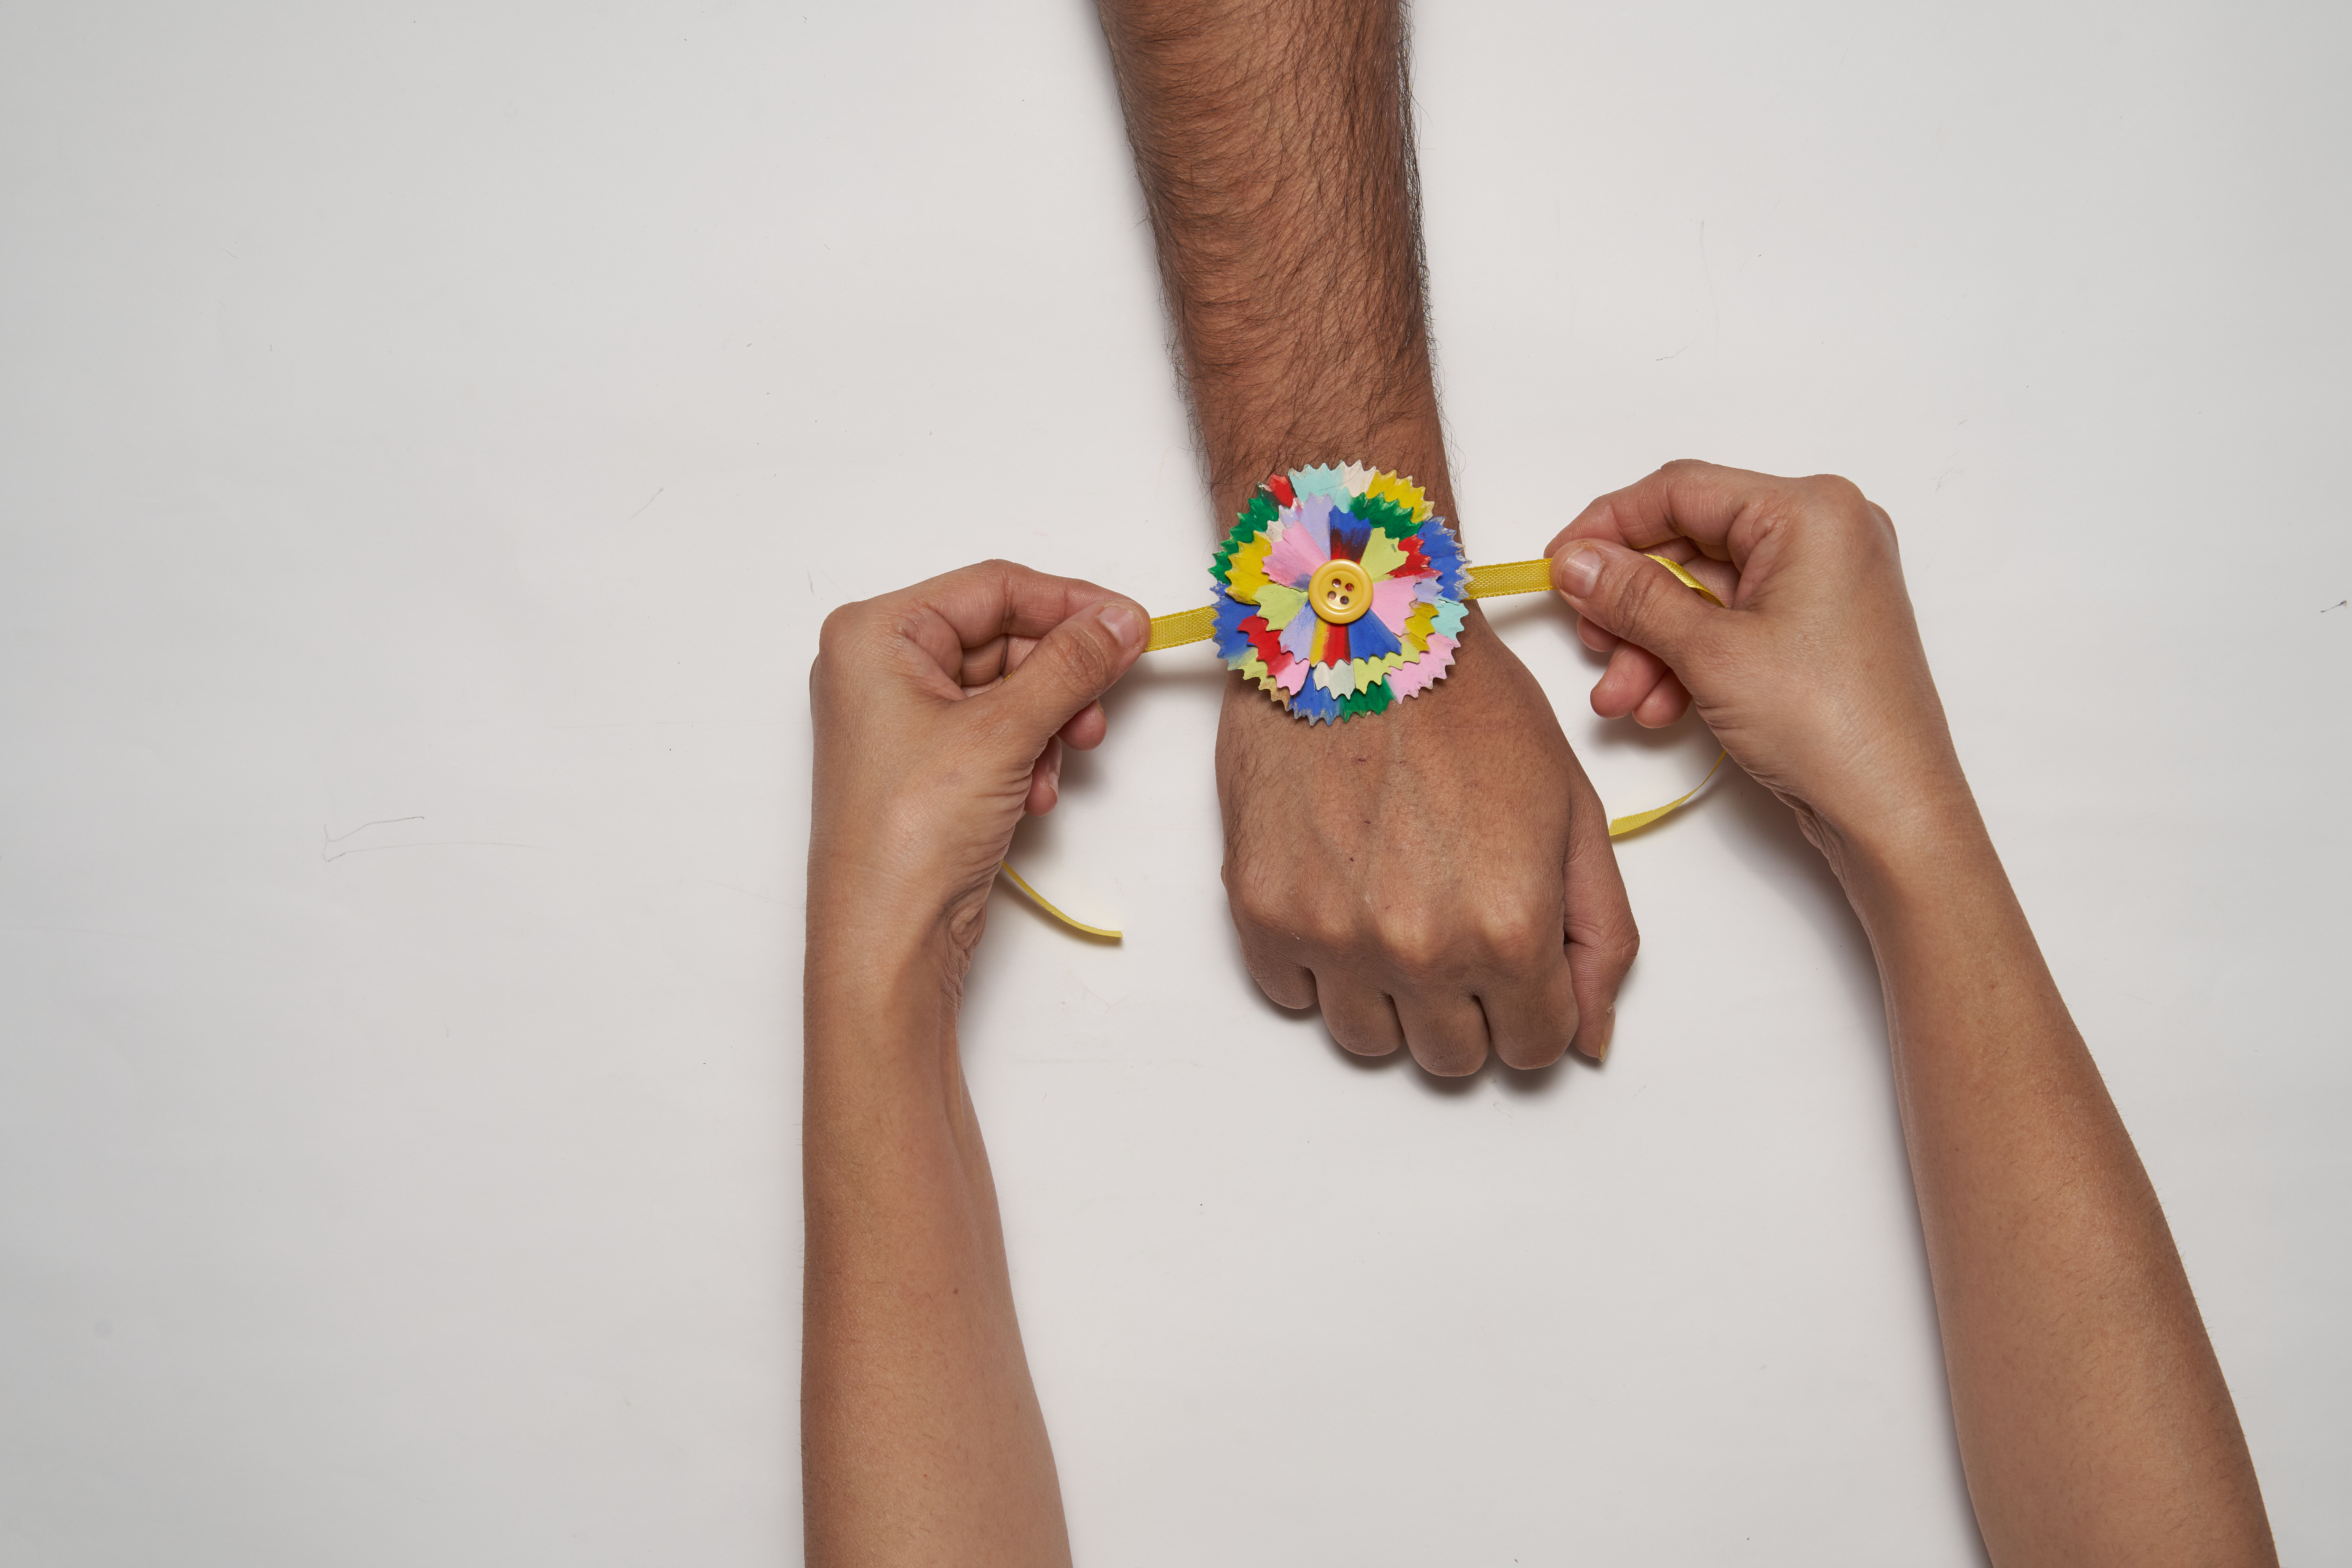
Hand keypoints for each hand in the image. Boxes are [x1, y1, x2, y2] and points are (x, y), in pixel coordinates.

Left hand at [808, 560, 1146, 973]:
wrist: (886, 942)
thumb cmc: (908, 836)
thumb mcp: (1003, 732)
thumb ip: (1070, 665)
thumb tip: (1121, 620)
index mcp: (875, 635)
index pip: (993, 587)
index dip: (1070, 604)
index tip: (1131, 625)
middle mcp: (880, 667)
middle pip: (1004, 637)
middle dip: (1059, 678)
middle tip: (1097, 712)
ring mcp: (901, 718)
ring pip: (1009, 688)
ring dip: (1048, 723)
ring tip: (1058, 764)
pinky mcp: (925, 764)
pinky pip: (997, 731)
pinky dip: (1028, 755)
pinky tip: (1033, 795)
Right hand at [1217, 612, 1637, 1072]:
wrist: (1356, 631)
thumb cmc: (1470, 703)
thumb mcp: (1573, 811)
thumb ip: (1598, 934)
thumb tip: (1590, 1039)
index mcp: (1511, 929)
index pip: (1536, 1048)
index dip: (1535, 1007)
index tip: (1518, 961)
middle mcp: (1421, 950)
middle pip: (1452, 1057)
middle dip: (1465, 1007)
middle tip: (1455, 923)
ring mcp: (1332, 937)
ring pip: (1368, 1040)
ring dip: (1389, 995)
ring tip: (1393, 905)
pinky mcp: (1262, 912)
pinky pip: (1292, 994)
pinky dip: (1317, 961)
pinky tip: (1338, 887)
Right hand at [1545, 460, 1967, 858]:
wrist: (1892, 813)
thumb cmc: (1829, 725)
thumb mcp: (1710, 652)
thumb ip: (1634, 597)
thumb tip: (1574, 561)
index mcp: (1811, 512)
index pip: (1682, 491)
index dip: (1608, 525)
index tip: (1558, 564)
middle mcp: (1824, 535)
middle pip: (1690, 546)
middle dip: (1631, 605)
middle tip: (1591, 642)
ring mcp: (1823, 585)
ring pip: (1703, 595)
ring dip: (1651, 645)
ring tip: (1621, 699)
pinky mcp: (1814, 632)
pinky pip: (1731, 627)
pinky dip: (1688, 661)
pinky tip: (1659, 706)